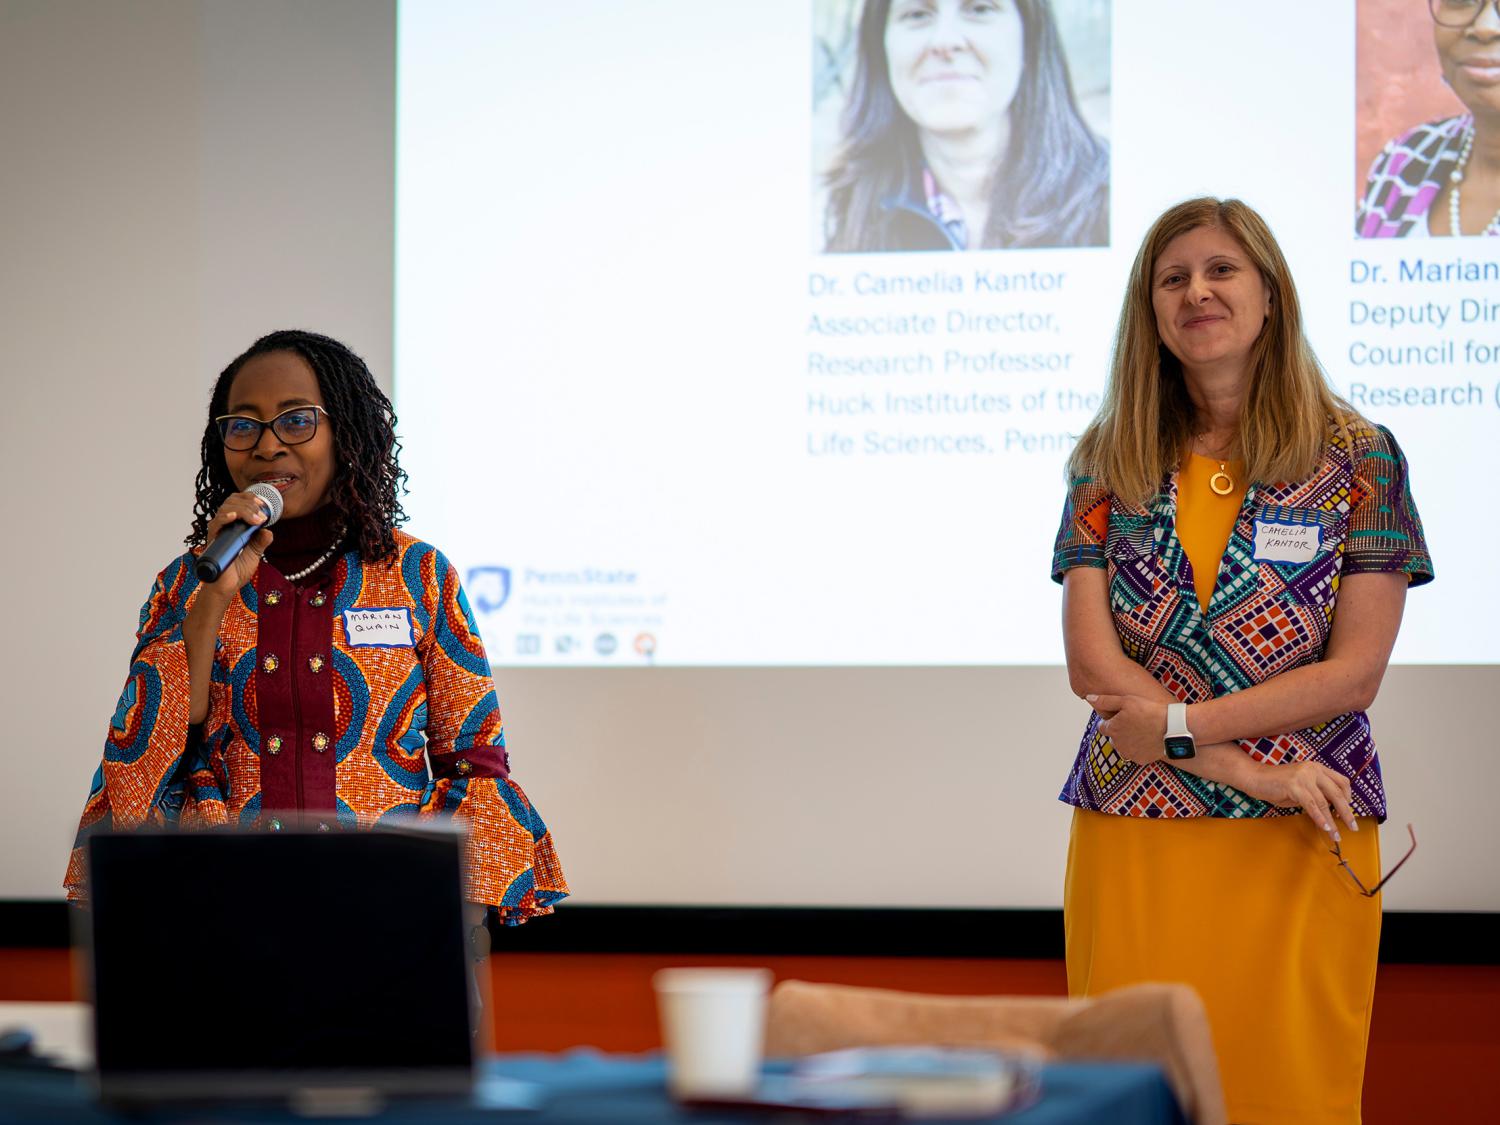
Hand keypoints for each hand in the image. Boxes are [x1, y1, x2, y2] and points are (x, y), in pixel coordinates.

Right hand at [195, 492, 273, 602]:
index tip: (263, 504)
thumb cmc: (237, 570)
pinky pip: (215, 524)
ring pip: (225, 509)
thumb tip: (268, 530)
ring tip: (256, 519)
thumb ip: (261, 541)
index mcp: (234, 525)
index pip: (237, 501)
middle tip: (262, 516)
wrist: (227, 587)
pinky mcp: (212, 540)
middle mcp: (224, 525)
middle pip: (231, 501)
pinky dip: (224, 518)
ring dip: (243, 510)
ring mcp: (217, 532)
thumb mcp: (255, 553)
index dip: (249, 498)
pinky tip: (233, 517)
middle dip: (249, 504)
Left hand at [1087, 693, 1165, 764]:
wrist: (1172, 728)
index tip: (1122, 717)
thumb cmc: (1149, 712)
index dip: (1111, 721)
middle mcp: (1117, 744)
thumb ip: (1105, 701)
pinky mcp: (1141, 760)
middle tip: (1134, 723)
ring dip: (1128, 741)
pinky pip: (1136, 755)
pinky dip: (1140, 749)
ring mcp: (1129, 754)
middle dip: (1120, 732)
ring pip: (1123, 747)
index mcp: (1112, 730)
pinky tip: (1148, 740)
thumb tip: (1089, 698)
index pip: (1102, 727)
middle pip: (1113, 738)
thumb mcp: (1126, 701)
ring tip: (1142, 731)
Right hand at [1233, 759, 1358, 841]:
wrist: (1255, 777)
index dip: (1348, 798)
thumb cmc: (1277, 784)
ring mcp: (1303, 776)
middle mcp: (1313, 769)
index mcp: (1317, 768)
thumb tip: (1332, 809)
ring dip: (1333, 821)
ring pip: (1325, 802)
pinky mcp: (1294, 785)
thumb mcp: (1301, 786)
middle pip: (1337, 793)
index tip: (1348, 811)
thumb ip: (1317, 793)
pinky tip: (1325, 827)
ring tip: (1336, 834)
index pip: (1342, 782)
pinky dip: (1320, 818)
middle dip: (1347, 813)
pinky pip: (1312, 805)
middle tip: (1352, 827)